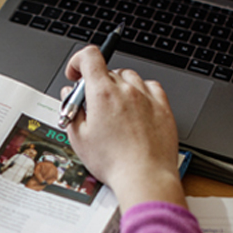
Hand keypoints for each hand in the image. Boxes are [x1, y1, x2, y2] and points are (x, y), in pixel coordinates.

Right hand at [61, 46, 186, 210]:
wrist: (145, 176)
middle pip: (108, 71)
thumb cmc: (114, 162)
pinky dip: (140, 93)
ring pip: (130, 77)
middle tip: (93, 106)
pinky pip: (150, 87)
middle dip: (97, 84)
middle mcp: (127, 89)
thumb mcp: (79, 138)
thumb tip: (70, 95)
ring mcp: (147, 97)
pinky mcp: (163, 107)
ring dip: (119, 87)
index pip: (89, 56)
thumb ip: (72, 111)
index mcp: (103, 93)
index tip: (76, 74)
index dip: (78, 61)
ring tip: (115, 111)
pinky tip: (135, 109)